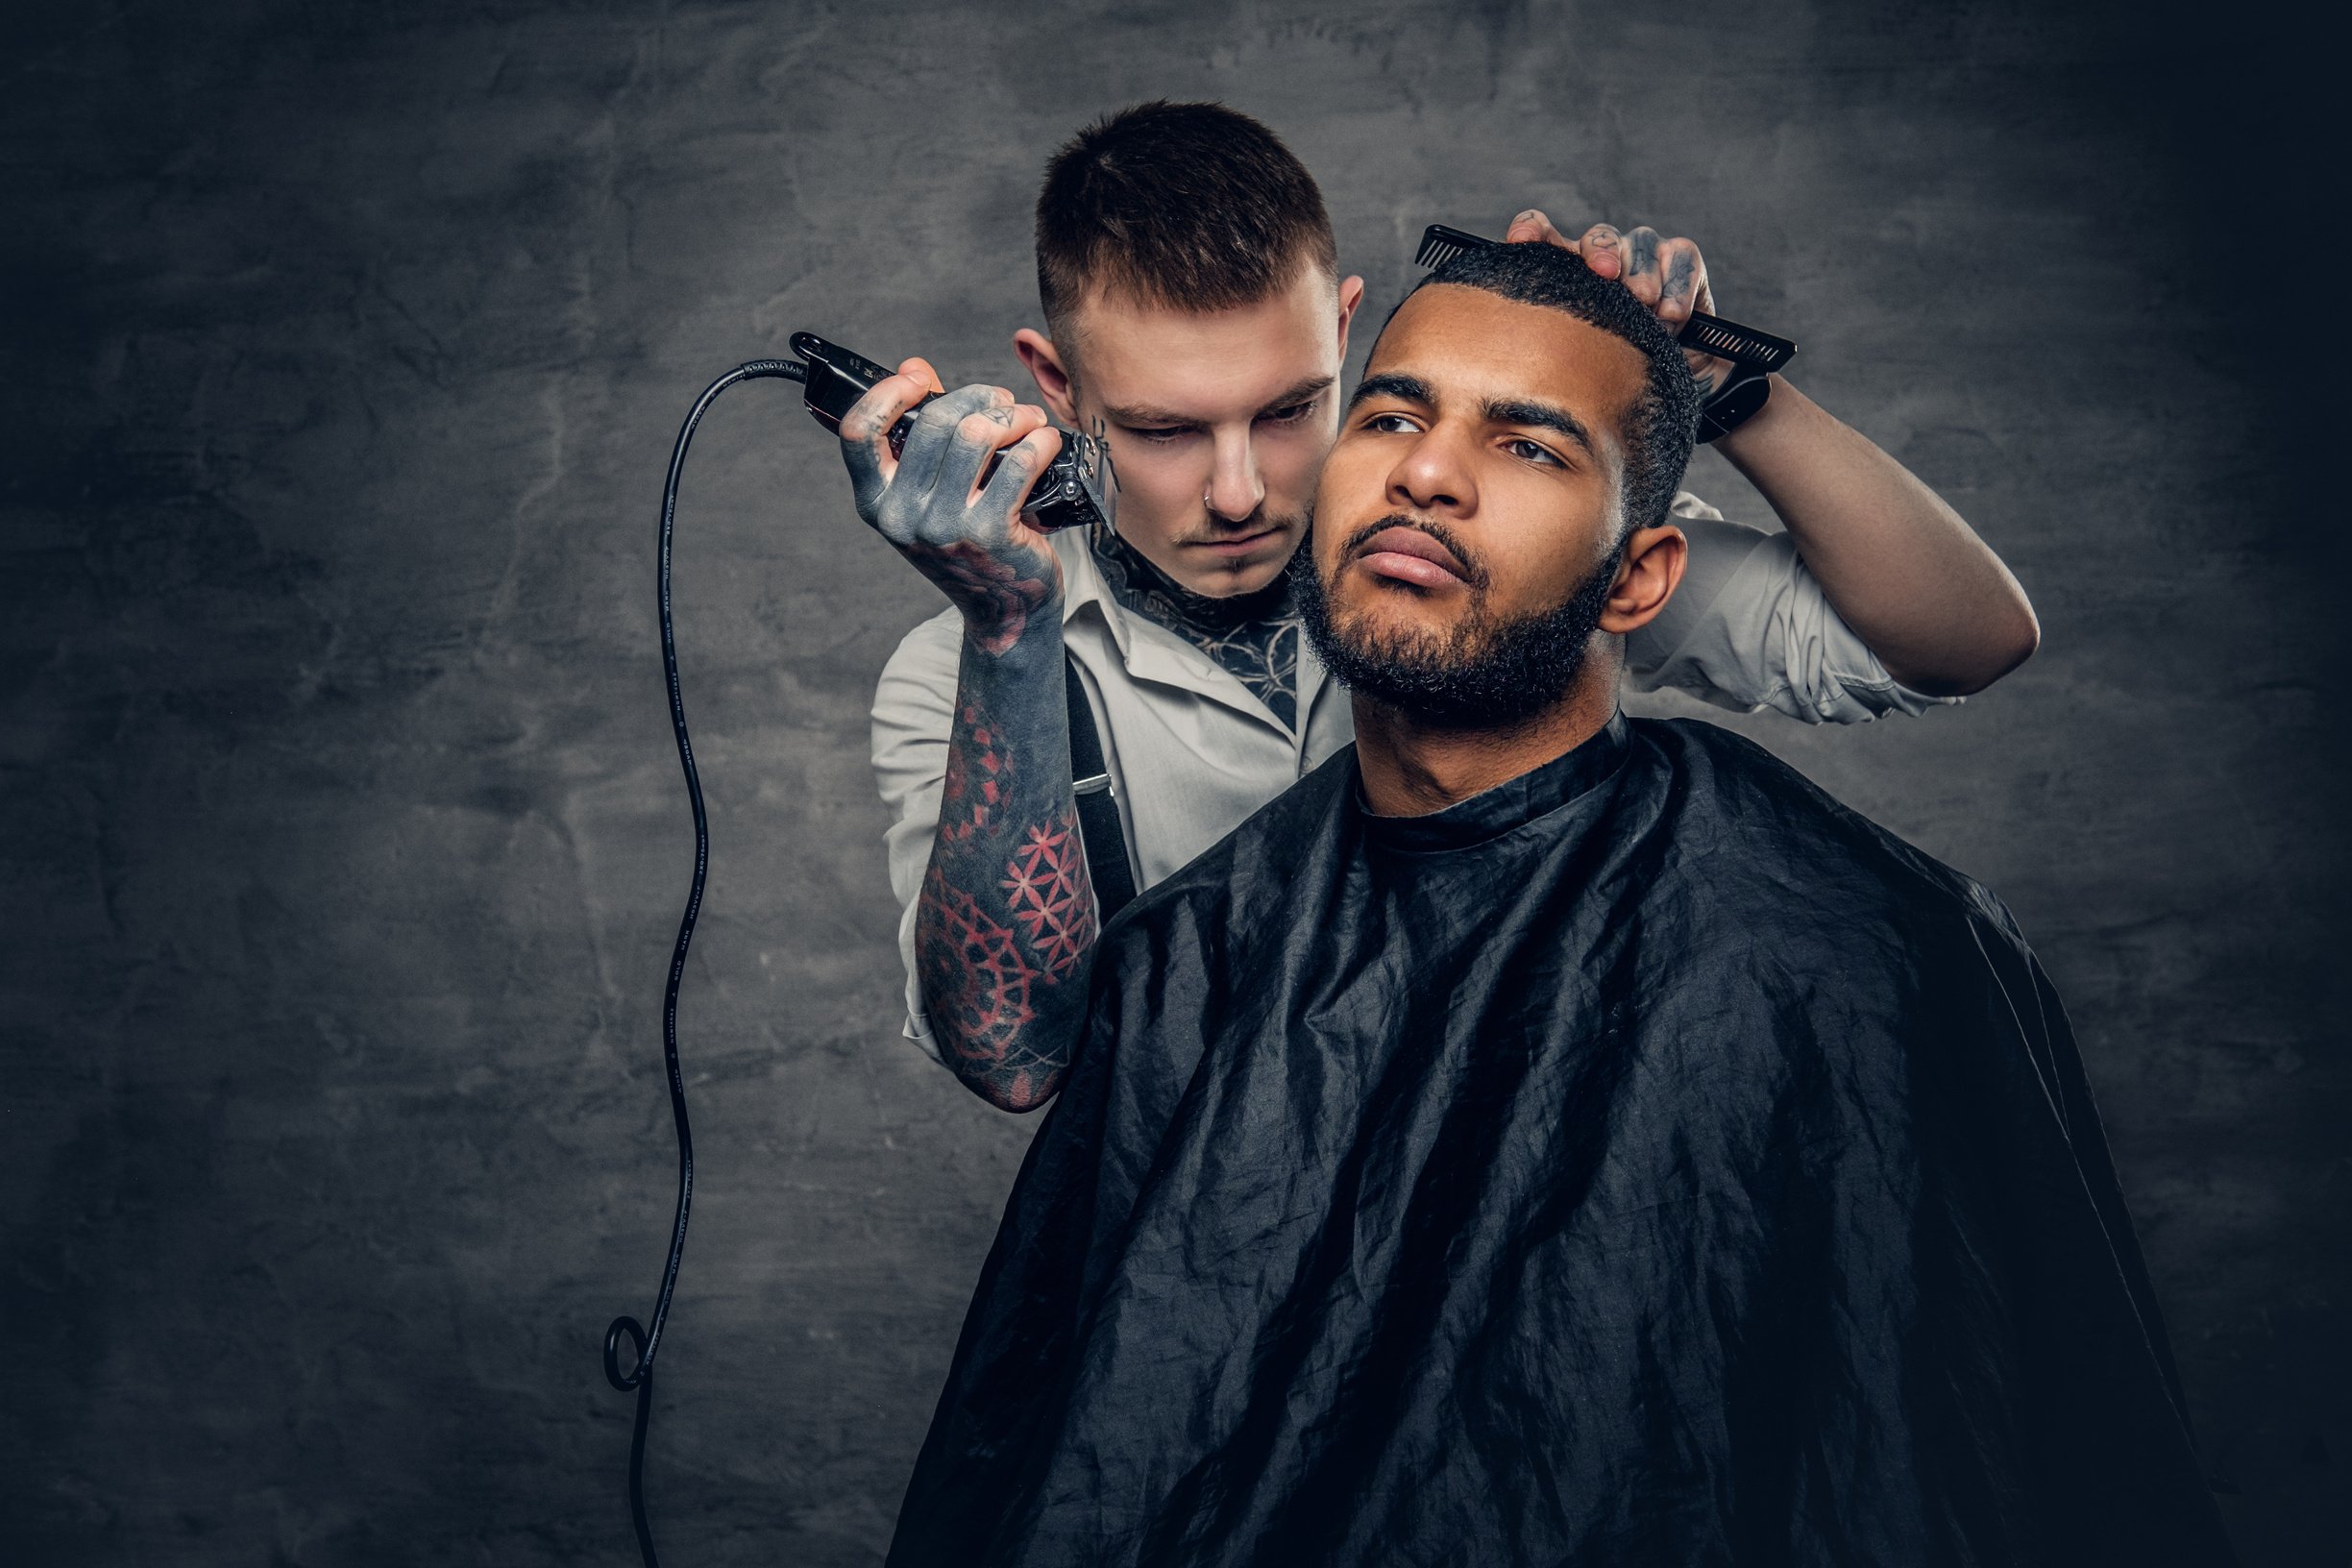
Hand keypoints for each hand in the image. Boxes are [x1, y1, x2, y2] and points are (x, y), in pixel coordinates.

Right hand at [840, 357, 1068, 653]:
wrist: (1003, 610)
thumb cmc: (968, 543)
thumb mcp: (928, 494)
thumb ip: (918, 433)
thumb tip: (912, 367)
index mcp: (875, 503)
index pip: (859, 433)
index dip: (887, 393)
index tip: (919, 378)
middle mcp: (902, 517)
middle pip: (934, 423)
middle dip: (977, 398)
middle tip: (1003, 402)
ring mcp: (945, 528)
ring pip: (976, 436)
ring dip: (1012, 415)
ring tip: (1029, 419)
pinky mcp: (990, 534)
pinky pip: (1018, 464)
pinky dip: (1039, 441)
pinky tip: (1046, 440)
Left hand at [1504, 211, 1737, 398]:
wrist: (1674, 387)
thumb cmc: (1615, 375)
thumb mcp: (1578, 361)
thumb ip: (1557, 340)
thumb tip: (1537, 339)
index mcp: (1567, 275)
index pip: (1544, 237)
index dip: (1532, 230)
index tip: (1521, 240)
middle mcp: (1603, 258)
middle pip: (1598, 237)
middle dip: (1601, 251)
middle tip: (1607, 274)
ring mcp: (1643, 255)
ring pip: (1640, 243)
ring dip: (1643, 275)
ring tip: (1646, 306)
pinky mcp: (1681, 260)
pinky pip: (1680, 257)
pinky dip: (1677, 286)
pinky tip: (1672, 315)